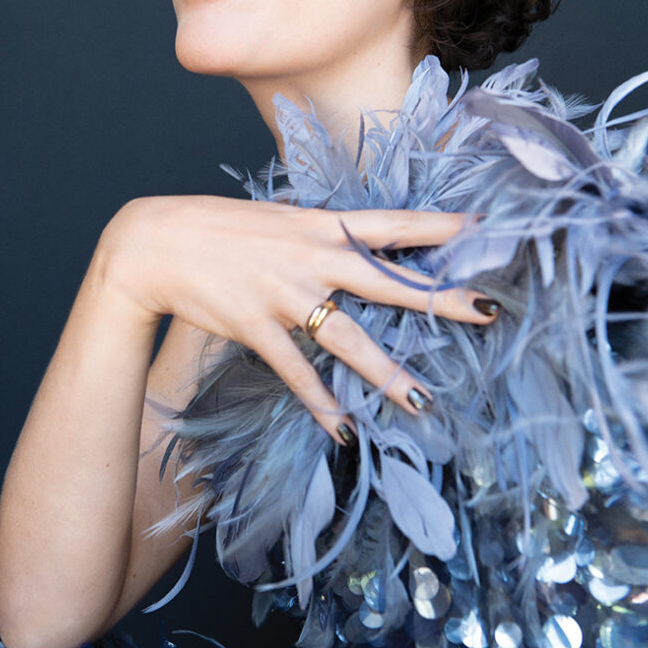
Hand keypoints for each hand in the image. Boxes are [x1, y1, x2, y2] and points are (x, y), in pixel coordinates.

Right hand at [95, 195, 498, 443]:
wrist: (158, 242)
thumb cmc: (218, 226)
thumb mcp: (278, 217)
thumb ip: (317, 231)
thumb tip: (347, 237)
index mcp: (320, 226)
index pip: (391, 223)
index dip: (439, 225)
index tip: (482, 225)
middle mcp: (313, 258)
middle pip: (390, 282)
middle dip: (442, 298)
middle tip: (490, 311)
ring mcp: (288, 295)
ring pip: (351, 340)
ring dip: (389, 375)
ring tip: (425, 401)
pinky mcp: (259, 328)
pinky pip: (299, 372)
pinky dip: (320, 404)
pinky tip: (342, 430)